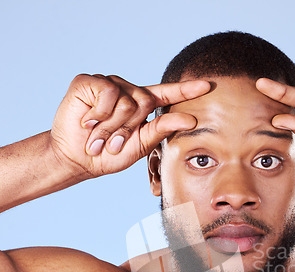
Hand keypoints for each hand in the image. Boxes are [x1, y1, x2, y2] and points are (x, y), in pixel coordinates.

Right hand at [50, 74, 209, 176]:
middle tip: (113, 143)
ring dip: (112, 125)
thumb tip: (191, 119)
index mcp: (141, 106)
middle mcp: (127, 91)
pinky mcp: (89, 81)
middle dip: (128, 128)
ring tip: (98, 136)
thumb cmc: (109, 155)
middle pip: (144, 101)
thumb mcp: (141, 144)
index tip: (208, 85)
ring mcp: (108, 84)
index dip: (187, 89)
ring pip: (126, 99)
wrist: (78, 158)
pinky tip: (88, 122)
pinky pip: (107, 93)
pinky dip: (99, 114)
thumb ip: (163, 129)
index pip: (167, 93)